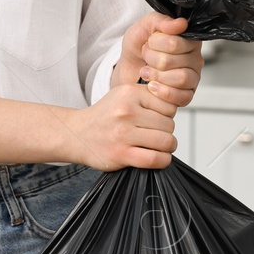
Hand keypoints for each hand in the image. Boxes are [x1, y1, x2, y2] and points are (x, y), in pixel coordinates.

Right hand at [60, 81, 176, 170]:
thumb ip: (148, 97)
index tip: (156, 120)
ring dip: (167, 147)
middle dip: (166, 132)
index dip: (167, 115)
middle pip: (169, 124)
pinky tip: (157, 158)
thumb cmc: (105, 117)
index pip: (169, 105)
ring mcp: (123, 133)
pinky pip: (155, 159)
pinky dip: (162, 161)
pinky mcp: (121, 154)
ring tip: (157, 146)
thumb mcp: (123, 95)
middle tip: (154, 135)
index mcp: (129, 93)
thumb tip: (176, 108)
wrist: (77, 134)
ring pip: (166, 141)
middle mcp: (126, 111)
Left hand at [113, 12, 203, 108]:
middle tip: (146, 57)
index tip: (149, 42)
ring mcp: (193, 78)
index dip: (156, 43)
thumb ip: (160, 21)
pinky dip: (162, 92)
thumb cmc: (138, 48)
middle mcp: (194, 58)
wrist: (128, 70)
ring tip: (147, 72)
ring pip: (182, 78)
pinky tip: (151, 86)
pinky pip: (182, 96)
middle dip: (153, 59)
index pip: (176, 42)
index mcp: (188, 39)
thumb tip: (181, 23)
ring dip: (158, 75)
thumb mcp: (143, 28)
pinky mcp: (187, 95)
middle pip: (177, 60)